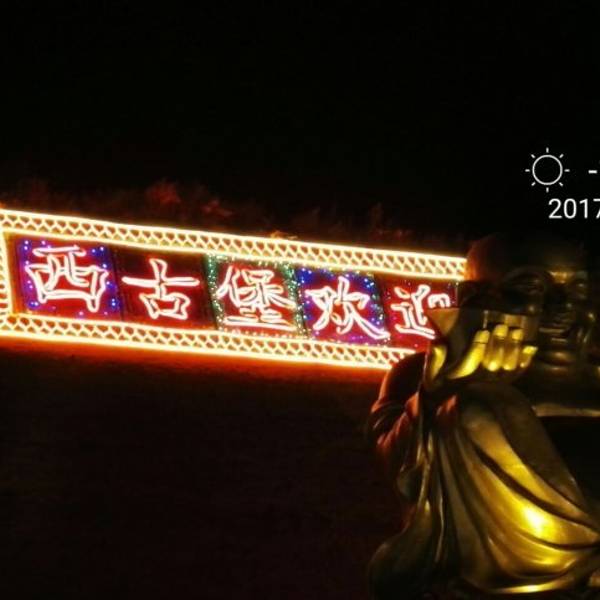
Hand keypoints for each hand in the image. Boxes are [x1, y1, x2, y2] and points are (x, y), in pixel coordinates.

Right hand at [423, 323, 537, 395]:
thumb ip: (433, 360)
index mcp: (461, 377)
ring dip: (512, 347)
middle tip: (502, 326)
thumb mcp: (431, 378)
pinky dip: (525, 360)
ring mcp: (496, 385)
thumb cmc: (442, 390)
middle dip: (497, 342)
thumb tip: (437, 343)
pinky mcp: (506, 386)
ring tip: (516, 332)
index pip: (471, 360)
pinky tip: (530, 347)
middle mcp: (481, 381)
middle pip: (492, 360)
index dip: (477, 346)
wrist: (458, 412)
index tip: (483, 331)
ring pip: (507, 365)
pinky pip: (518, 373)